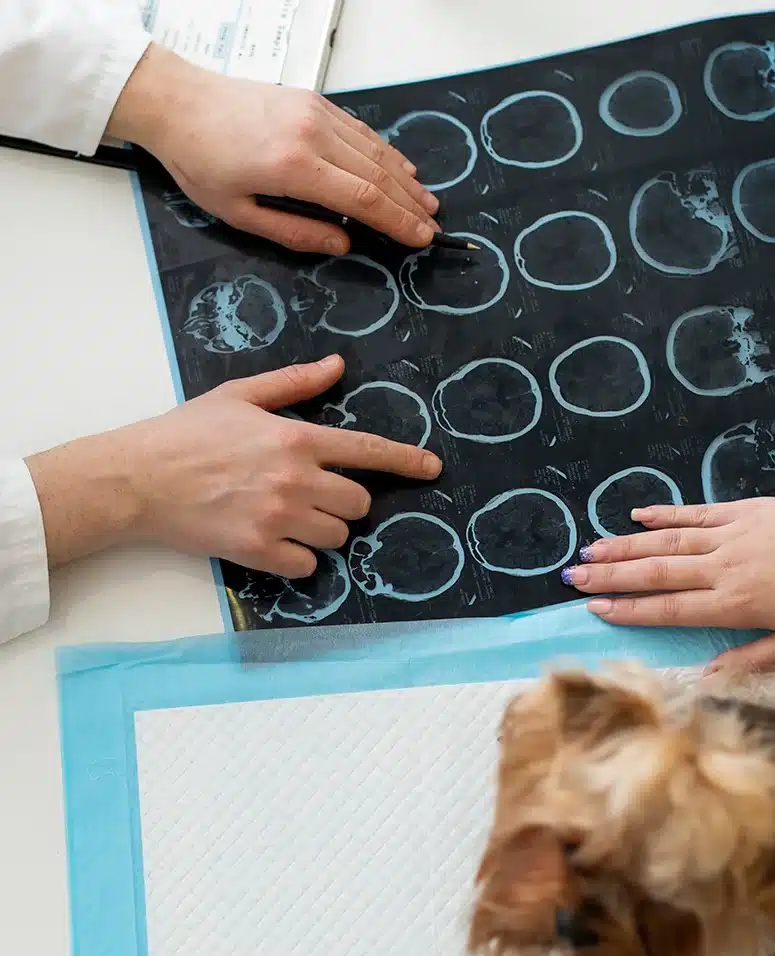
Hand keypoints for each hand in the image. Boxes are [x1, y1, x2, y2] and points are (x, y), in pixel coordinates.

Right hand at [26, 355, 441, 575]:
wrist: (137, 478)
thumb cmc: (187, 433)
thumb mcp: (240, 395)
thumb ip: (295, 383)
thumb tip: (338, 365)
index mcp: (296, 438)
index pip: (366, 451)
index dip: (405, 461)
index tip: (432, 469)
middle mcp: (296, 479)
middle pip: (358, 504)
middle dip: (345, 502)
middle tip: (312, 495)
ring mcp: (279, 518)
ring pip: (338, 537)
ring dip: (323, 531)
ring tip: (288, 517)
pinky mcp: (258, 550)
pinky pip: (308, 566)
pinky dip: (299, 558)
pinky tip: (274, 542)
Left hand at [108, 45, 439, 252]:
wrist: (177, 102)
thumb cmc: (201, 161)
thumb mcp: (239, 213)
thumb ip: (296, 233)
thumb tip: (343, 244)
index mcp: (294, 168)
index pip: (364, 199)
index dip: (398, 222)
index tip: (421, 239)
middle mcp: (311, 135)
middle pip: (378, 175)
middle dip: (410, 205)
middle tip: (433, 227)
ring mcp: (315, 113)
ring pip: (375, 150)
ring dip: (405, 179)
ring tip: (427, 202)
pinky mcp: (313, 101)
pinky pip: (361, 132)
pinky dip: (386, 152)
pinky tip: (402, 169)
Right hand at [561, 499, 774, 671]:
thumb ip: (753, 660)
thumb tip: (707, 675)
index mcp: (733, 604)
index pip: (669, 609)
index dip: (629, 609)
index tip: (596, 607)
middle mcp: (720, 568)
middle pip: (656, 573)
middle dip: (612, 576)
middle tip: (574, 576)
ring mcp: (727, 536)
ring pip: (666, 542)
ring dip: (626, 546)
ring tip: (592, 548)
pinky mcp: (740, 511)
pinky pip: (694, 513)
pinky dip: (664, 514)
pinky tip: (637, 516)